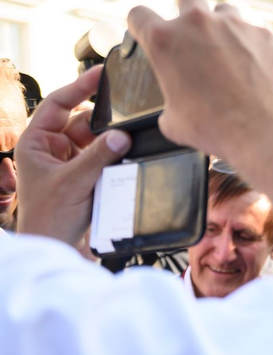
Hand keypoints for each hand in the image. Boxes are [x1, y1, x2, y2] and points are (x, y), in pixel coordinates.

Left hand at [14, 66, 131, 244]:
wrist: (55, 248)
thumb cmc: (49, 218)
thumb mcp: (73, 182)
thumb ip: (98, 156)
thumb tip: (122, 135)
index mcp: (36, 142)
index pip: (58, 104)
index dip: (79, 87)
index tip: (100, 74)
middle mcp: (51, 149)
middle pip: (82, 122)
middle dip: (102, 124)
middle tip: (124, 123)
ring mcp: (68, 163)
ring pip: (95, 141)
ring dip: (109, 145)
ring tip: (123, 150)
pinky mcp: (84, 177)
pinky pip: (103, 159)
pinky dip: (114, 159)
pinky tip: (124, 162)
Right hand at [126, 0, 272, 162]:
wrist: (265, 131)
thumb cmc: (217, 128)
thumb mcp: (173, 121)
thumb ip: (169, 100)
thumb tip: (177, 106)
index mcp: (165, 41)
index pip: (139, 15)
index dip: (140, 25)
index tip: (148, 33)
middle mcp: (197, 23)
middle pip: (185, 0)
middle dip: (186, 16)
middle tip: (193, 39)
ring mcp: (233, 25)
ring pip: (223, 11)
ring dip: (221, 27)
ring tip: (227, 52)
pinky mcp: (263, 34)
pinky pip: (253, 32)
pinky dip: (251, 46)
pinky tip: (254, 68)